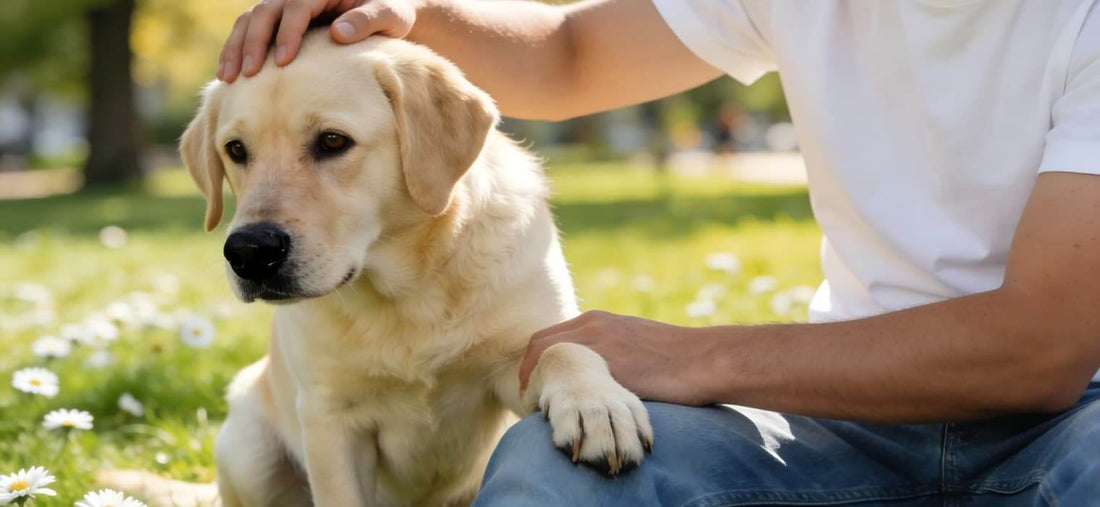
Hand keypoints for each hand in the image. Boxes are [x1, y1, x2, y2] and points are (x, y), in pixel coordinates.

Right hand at [218, 0, 419, 82]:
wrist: (389, 14)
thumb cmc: (394, 15)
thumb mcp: (391, 15)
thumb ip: (368, 20)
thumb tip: (337, 32)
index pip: (298, 6)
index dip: (288, 32)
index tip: (284, 61)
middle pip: (266, 11)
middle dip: (254, 43)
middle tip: (248, 74)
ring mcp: (287, 6)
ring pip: (251, 20)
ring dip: (237, 47)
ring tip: (228, 78)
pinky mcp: (281, 22)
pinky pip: (252, 31)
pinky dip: (238, 50)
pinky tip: (229, 76)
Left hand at [520, 311, 713, 405]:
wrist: (702, 359)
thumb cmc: (673, 353)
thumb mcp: (631, 337)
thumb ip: (606, 345)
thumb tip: (589, 367)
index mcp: (596, 319)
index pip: (546, 336)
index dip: (533, 360)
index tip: (533, 380)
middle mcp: (592, 328)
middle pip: (539, 347)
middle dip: (528, 373)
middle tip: (528, 397)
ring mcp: (600, 348)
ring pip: (553, 365)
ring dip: (542, 386)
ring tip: (541, 409)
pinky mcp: (612, 370)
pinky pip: (576, 387)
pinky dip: (566, 400)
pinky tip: (568, 416)